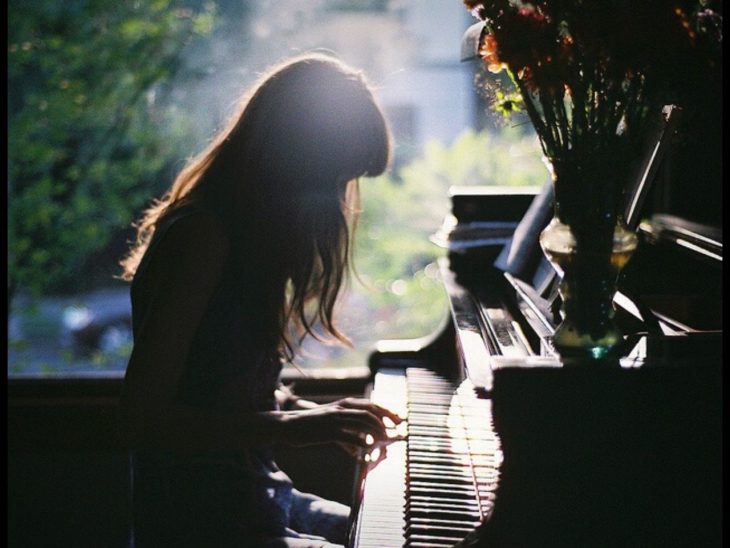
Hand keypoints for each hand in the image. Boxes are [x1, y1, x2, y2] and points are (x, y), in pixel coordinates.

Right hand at [280, 397, 403, 454]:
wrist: (287, 425)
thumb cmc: (310, 426)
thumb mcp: (330, 423)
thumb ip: (347, 432)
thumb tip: (361, 447)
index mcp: (344, 403)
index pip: (372, 404)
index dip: (388, 412)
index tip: (400, 420)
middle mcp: (341, 408)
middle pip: (371, 412)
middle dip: (387, 423)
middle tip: (396, 434)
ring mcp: (335, 419)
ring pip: (363, 423)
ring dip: (377, 433)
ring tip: (384, 444)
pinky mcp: (329, 432)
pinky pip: (351, 436)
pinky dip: (362, 443)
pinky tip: (367, 451)